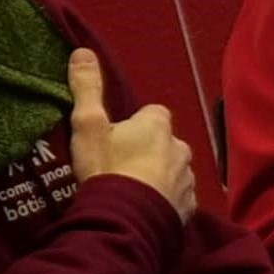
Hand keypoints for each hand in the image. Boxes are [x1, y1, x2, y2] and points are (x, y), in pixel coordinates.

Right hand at [64, 47, 200, 220]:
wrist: (125, 222)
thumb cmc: (106, 169)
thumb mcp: (88, 125)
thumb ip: (87, 88)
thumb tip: (83, 51)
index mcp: (158, 125)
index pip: (152, 114)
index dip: (135, 125)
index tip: (116, 138)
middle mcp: (181, 148)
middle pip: (164, 143)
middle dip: (148, 151)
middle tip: (120, 167)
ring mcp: (188, 179)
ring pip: (173, 170)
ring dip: (158, 176)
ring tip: (131, 191)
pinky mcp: (189, 208)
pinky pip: (178, 198)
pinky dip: (165, 201)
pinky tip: (145, 209)